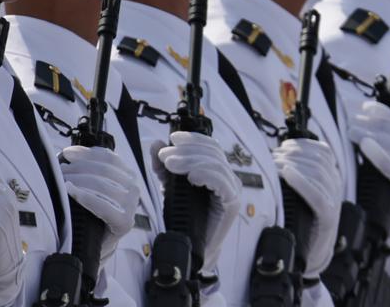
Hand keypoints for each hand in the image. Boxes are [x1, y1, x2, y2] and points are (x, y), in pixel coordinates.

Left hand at [59, 144, 141, 244]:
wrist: (95, 246)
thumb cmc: (91, 215)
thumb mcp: (93, 189)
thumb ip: (88, 170)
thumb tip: (71, 153)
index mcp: (128, 176)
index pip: (109, 158)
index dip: (87, 153)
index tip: (67, 154)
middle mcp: (134, 188)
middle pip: (105, 170)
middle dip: (79, 168)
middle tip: (59, 171)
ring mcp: (131, 206)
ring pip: (102, 185)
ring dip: (79, 180)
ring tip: (61, 182)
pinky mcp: (124, 222)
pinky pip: (102, 206)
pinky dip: (85, 197)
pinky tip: (71, 192)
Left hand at [152, 131, 243, 264]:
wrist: (192, 250)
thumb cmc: (183, 219)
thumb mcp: (170, 188)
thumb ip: (164, 168)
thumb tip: (156, 144)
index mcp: (216, 171)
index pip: (210, 146)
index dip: (193, 139)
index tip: (172, 138)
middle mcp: (228, 177)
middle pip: (213, 153)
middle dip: (187, 150)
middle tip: (165, 156)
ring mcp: (232, 189)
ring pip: (216, 164)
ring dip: (192, 161)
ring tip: (171, 165)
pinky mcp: (232, 203)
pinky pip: (222, 182)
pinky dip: (207, 175)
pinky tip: (192, 175)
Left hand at [273, 136, 342, 275]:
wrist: (311, 253)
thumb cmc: (302, 221)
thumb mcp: (302, 194)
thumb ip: (298, 175)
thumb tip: (279, 154)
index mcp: (332, 177)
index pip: (323, 151)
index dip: (302, 145)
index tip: (282, 147)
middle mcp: (336, 186)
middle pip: (318, 160)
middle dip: (293, 155)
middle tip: (271, 158)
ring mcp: (333, 200)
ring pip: (317, 174)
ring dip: (293, 165)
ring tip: (273, 167)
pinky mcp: (327, 216)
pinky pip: (316, 194)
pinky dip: (301, 181)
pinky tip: (287, 174)